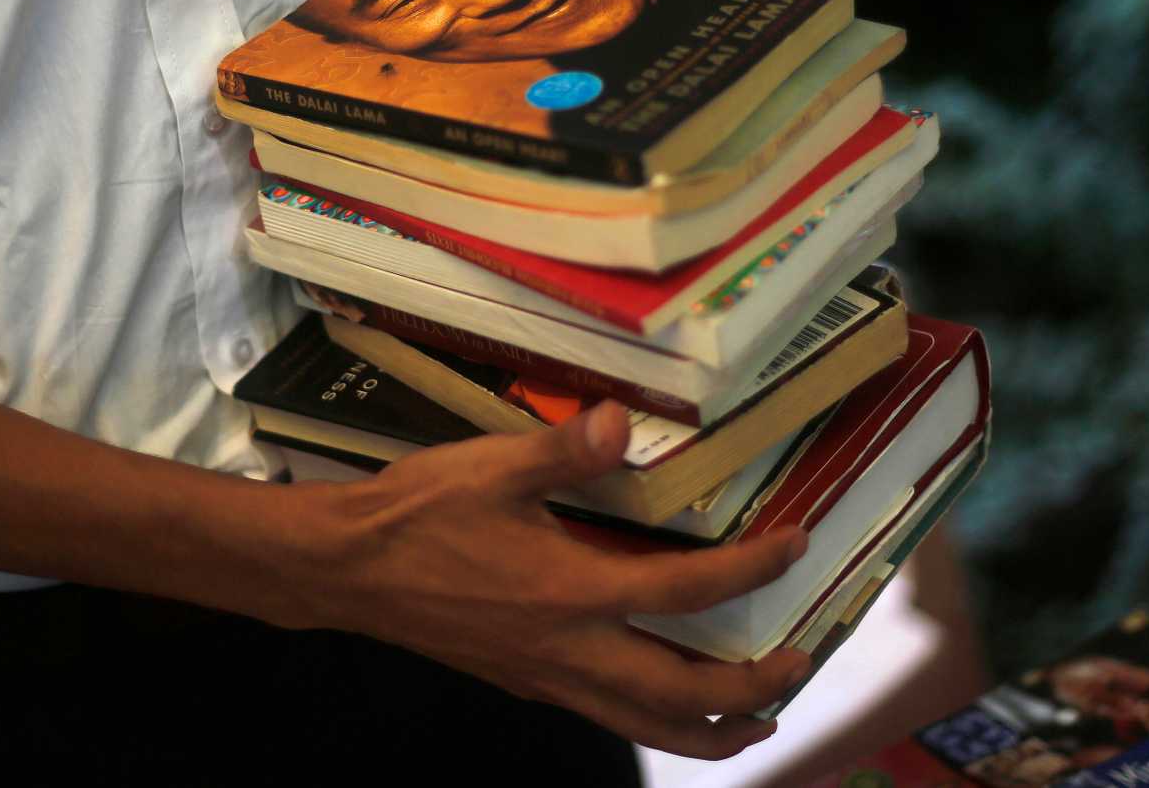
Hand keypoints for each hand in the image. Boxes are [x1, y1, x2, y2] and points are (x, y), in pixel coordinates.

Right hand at [269, 401, 811, 759]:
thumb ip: (564, 450)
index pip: (687, 593)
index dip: (753, 571)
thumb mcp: (492, 467)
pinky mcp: (526, 682)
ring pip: (647, 726)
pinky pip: (610, 717)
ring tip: (763, 721)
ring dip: (713, 729)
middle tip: (802, 663)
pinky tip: (668, 696)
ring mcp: (548, 677)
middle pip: (682, 695)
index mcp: (570, 592)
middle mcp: (569, 650)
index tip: (796, 546)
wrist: (346, 571)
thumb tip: (621, 419)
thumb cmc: (420, 514)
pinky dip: (658, 720)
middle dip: (753, 688)